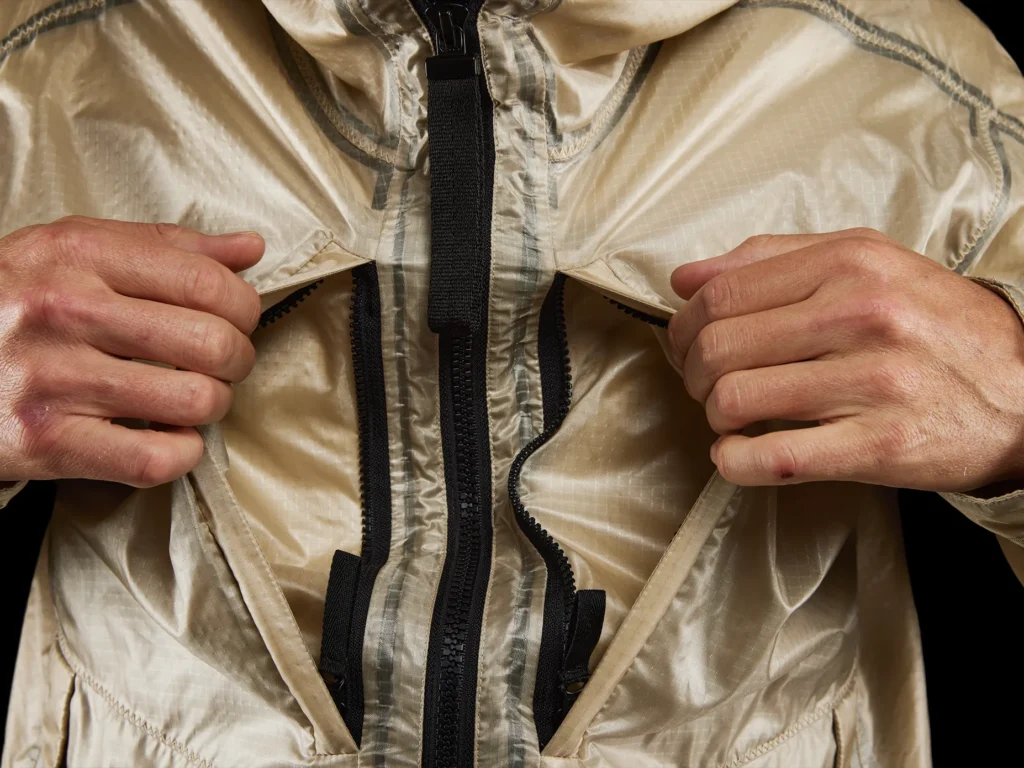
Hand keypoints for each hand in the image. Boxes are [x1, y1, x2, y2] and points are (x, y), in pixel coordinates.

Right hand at [0, 216, 262, 486]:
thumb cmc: (13, 304)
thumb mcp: (73, 253)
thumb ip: (166, 247)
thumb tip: (249, 248)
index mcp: (78, 256)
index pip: (206, 282)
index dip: (244, 307)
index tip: (238, 319)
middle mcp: (64, 311)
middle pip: (212, 342)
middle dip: (237, 359)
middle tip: (222, 362)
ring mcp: (54, 379)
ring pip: (195, 400)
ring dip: (212, 405)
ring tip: (193, 397)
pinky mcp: (46, 442)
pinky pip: (155, 458)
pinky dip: (180, 453)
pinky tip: (168, 436)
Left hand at [667, 229, 1023, 491]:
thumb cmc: (933, 324)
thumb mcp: (865, 262)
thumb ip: (771, 259)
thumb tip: (686, 277)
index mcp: (848, 263)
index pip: (720, 294)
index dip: (683, 326)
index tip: (686, 344)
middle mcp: (860, 314)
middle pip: (717, 348)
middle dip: (693, 374)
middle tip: (706, 385)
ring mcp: (871, 381)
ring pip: (735, 400)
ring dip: (716, 417)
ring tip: (733, 417)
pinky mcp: (880, 445)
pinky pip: (773, 458)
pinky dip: (736, 461)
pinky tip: (740, 453)